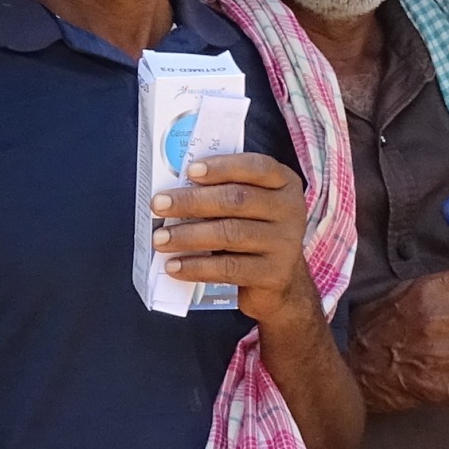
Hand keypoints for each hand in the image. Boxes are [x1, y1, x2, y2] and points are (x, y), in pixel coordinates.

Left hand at [149, 152, 321, 328]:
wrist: (278, 281)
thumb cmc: (251, 231)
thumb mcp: (246, 206)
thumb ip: (221, 191)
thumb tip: (173, 189)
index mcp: (284, 183)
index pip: (256, 167)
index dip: (222, 167)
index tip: (189, 171)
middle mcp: (290, 210)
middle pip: (237, 199)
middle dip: (192, 201)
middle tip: (158, 205)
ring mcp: (286, 243)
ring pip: (230, 234)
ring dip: (188, 235)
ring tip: (159, 239)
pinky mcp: (274, 274)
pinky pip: (230, 268)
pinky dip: (197, 267)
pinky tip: (174, 266)